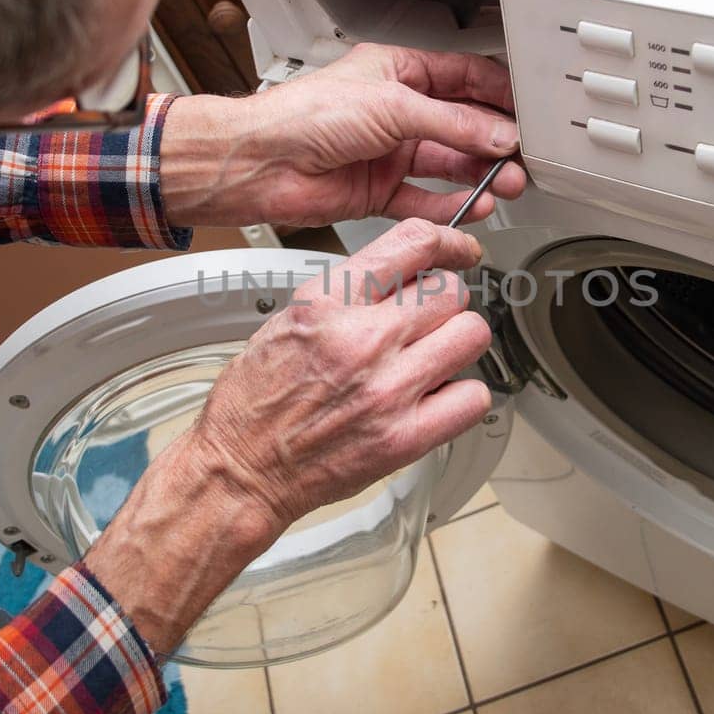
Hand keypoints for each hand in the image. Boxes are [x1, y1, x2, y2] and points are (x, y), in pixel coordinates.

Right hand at [86, 219, 490, 653]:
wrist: (240, 469)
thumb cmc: (255, 401)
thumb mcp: (289, 319)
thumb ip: (348, 294)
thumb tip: (402, 277)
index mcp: (328, 302)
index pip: (414, 243)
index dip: (448, 243)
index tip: (458, 253)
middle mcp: (361, 339)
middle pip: (451, 291)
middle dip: (444, 304)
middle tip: (428, 322)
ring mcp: (387, 389)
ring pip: (471, 336)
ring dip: (457, 345)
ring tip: (432, 360)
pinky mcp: (404, 437)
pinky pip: (473, 398)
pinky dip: (462, 398)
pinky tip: (435, 400)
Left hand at [160, 44, 526, 231]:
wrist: (262, 163)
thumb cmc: (304, 115)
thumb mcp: (392, 106)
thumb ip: (452, 123)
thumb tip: (497, 133)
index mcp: (397, 72)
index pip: (463, 78)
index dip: (497, 94)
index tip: (527, 114)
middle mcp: (395, 111)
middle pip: (460, 125)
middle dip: (493, 143)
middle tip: (520, 160)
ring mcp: (388, 152)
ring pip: (447, 164)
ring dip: (477, 176)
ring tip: (503, 185)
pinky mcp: (378, 190)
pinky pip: (424, 200)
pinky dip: (449, 208)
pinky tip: (470, 210)